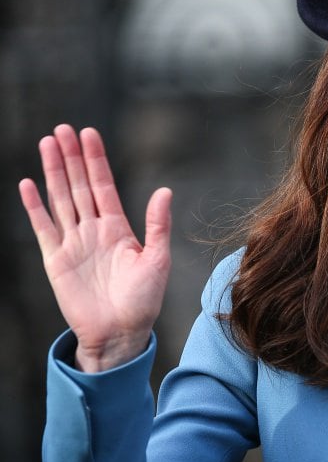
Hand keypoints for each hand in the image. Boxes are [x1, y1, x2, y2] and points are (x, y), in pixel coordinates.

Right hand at [19, 125, 171, 371]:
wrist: (120, 333)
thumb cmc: (143, 300)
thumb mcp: (157, 260)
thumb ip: (157, 225)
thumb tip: (164, 190)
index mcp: (118, 228)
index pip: (103, 185)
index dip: (96, 160)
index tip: (89, 133)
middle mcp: (93, 231)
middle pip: (79, 186)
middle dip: (71, 157)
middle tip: (63, 128)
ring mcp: (73, 244)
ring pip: (61, 199)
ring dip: (53, 172)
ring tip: (47, 143)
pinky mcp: (57, 260)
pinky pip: (43, 228)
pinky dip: (35, 207)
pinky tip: (28, 184)